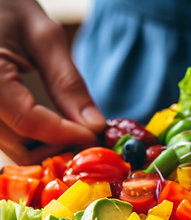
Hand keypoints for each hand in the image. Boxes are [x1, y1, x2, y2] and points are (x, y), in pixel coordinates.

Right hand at [0, 0, 105, 163]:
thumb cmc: (5, 6)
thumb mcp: (43, 36)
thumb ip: (68, 83)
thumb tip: (94, 124)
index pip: (29, 123)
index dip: (68, 135)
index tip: (96, 135)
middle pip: (19, 147)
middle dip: (60, 147)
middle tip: (89, 136)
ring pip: (13, 148)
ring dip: (47, 147)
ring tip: (75, 130)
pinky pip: (7, 138)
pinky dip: (34, 139)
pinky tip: (54, 126)